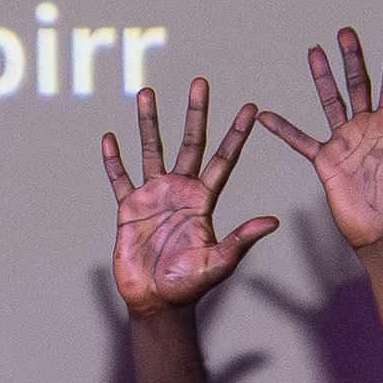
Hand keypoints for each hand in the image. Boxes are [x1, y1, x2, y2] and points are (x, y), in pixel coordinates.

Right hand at [97, 76, 283, 323]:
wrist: (156, 300)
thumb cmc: (190, 285)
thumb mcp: (219, 262)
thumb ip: (241, 239)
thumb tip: (273, 222)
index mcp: (204, 199)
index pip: (225, 158)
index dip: (237, 133)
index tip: (250, 107)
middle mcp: (181, 190)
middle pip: (189, 142)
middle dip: (195, 112)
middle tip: (200, 82)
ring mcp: (154, 196)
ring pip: (151, 149)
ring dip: (149, 121)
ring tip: (146, 92)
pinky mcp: (129, 207)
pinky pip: (120, 178)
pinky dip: (114, 159)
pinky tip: (110, 138)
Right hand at [272, 24, 382, 258]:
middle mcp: (368, 127)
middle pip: (358, 84)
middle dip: (353, 57)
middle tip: (346, 30)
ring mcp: (345, 142)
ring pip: (330, 101)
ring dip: (322, 77)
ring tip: (314, 50)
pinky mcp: (325, 161)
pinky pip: (300, 140)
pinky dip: (283, 129)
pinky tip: (266, 116)